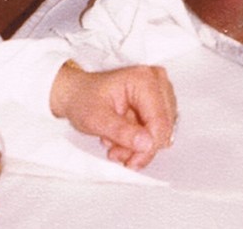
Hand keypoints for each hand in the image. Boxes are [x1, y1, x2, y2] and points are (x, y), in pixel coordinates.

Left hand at [49, 62, 176, 169]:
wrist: (78, 93)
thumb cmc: (84, 99)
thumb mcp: (96, 119)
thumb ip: (122, 132)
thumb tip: (147, 144)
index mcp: (144, 79)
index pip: (159, 119)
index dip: (149, 146)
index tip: (131, 162)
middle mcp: (157, 80)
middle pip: (164, 125)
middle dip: (141, 147)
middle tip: (117, 153)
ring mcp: (160, 89)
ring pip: (162, 129)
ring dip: (139, 145)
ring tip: (115, 145)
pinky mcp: (158, 100)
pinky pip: (158, 128)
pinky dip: (140, 140)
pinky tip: (122, 138)